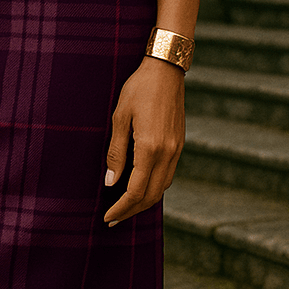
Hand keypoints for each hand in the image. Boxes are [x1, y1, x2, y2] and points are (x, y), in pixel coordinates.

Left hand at [103, 56, 185, 225]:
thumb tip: (111, 182)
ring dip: (144, 201)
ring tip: (126, 206)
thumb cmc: (139, 89)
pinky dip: (154, 187)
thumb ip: (116, 152)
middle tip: (114, 218)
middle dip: (132, 210)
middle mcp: (167, 153)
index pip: (136, 191)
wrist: (166, 70)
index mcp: (150, 148)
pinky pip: (168, 174)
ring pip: (162, 188)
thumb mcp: (120, 117)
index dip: (121, 207)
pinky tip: (142, 186)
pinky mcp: (179, 144)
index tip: (108, 216)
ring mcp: (176, 149)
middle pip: (151, 195)